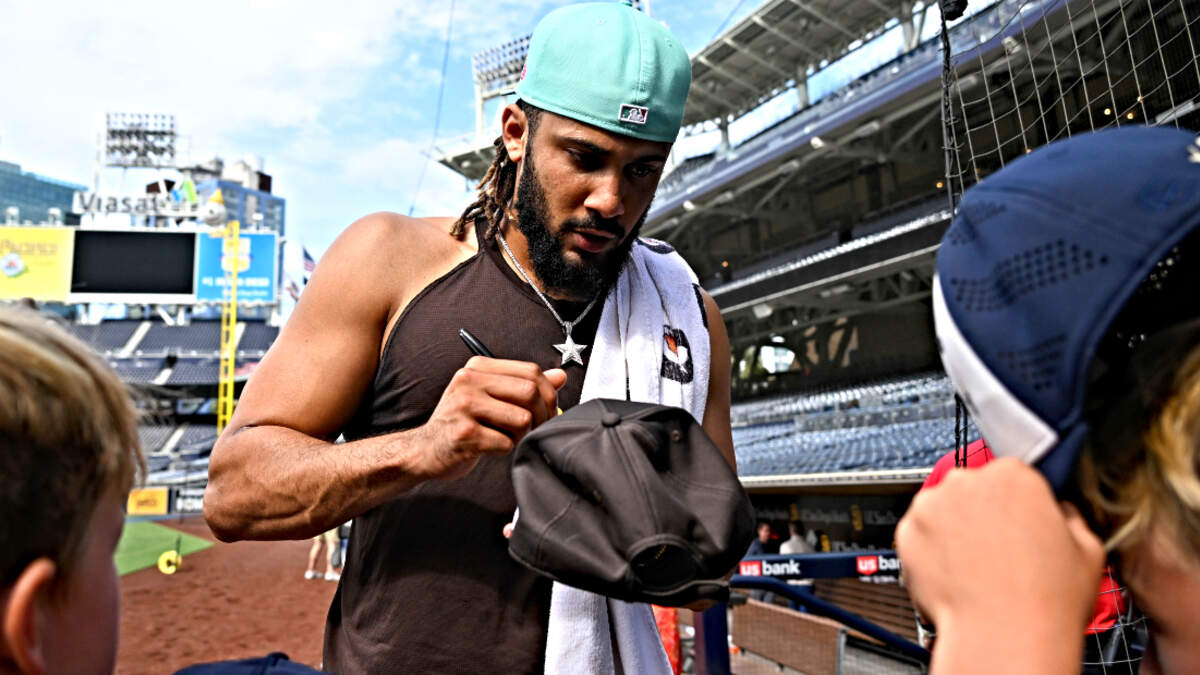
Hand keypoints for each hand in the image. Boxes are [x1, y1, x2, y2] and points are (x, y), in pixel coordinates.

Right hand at [414, 357, 566, 480]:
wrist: (426, 450)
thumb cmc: (463, 423)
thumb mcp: (491, 397)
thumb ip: (523, 385)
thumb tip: (561, 376)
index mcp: (478, 367)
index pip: (531, 371)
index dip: (549, 394)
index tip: (548, 411)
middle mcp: (468, 381)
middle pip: (530, 393)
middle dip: (541, 416)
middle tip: (534, 430)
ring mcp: (464, 406)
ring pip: (522, 419)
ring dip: (521, 435)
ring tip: (506, 437)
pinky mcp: (464, 434)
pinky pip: (505, 443)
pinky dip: (505, 450)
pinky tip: (490, 448)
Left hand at [895, 458, 1104, 672]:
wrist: (1003, 637)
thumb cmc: (1045, 600)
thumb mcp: (1087, 550)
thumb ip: (1070, 517)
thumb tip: (1060, 511)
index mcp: (1013, 476)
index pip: (1011, 475)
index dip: (1017, 504)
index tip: (1018, 522)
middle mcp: (967, 481)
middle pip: (973, 490)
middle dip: (983, 515)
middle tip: (998, 550)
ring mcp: (931, 506)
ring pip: (942, 511)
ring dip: (953, 530)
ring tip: (976, 567)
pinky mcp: (906, 532)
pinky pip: (919, 536)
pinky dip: (930, 552)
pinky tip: (955, 575)